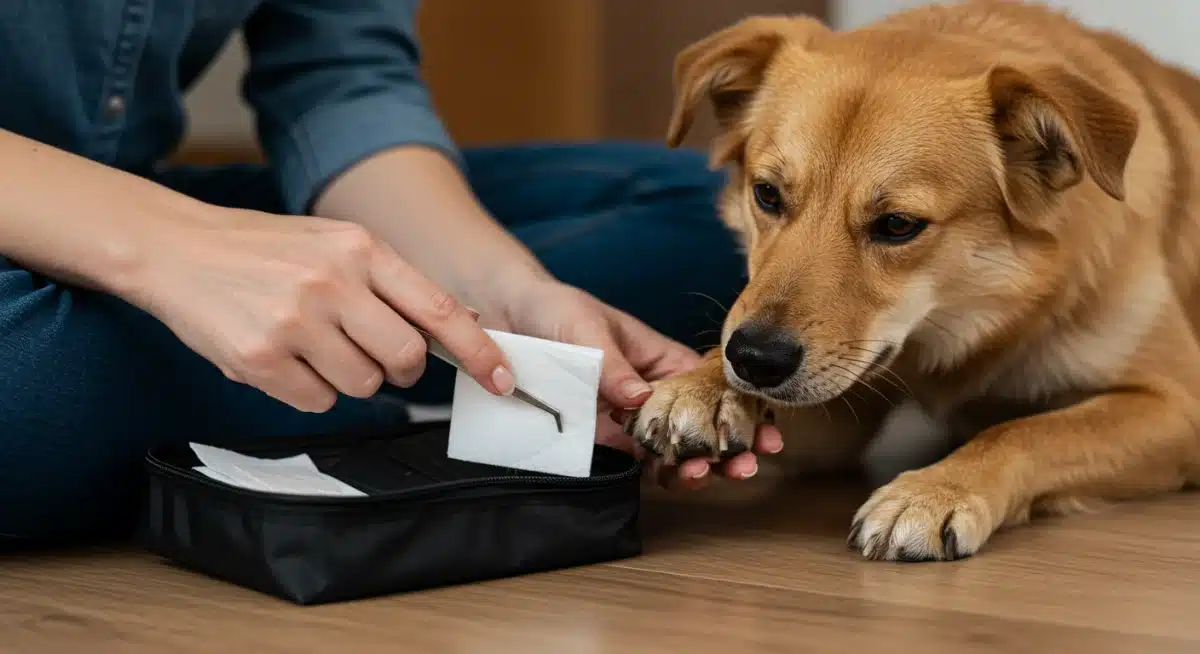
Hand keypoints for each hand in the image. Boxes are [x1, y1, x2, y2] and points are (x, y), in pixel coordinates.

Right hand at [130, 207, 514, 411]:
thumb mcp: (336, 243)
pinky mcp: (261, 358)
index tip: (503, 377)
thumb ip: (392, 283)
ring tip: (313, 344)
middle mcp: (332, 282)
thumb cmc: (266, 249)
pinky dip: (309, 390)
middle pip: (407, 358)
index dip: (479, 350)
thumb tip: (461, 324)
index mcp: (361, 249)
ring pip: (363, 384)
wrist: (176, 248)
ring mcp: (295, 321)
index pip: (439, 309)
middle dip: (402, 369)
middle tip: (376, 355)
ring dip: (349, 377)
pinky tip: (284, 357)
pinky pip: (317, 401)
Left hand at [491, 279, 782, 489]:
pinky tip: (671, 479)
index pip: (712, 385)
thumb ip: (612, 364)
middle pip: (701, 424)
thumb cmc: (555, 309)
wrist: (506, 317)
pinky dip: (656, 472)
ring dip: (696, 465)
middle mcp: (652, 391)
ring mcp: (629, 419)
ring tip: (707, 474)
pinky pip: (634, 460)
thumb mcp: (585, 328)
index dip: (741, 409)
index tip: (765, 431)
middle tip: (745, 464)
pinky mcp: (601, 438)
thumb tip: (639, 397)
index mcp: (661, 359)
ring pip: (673, 448)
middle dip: (728, 446)